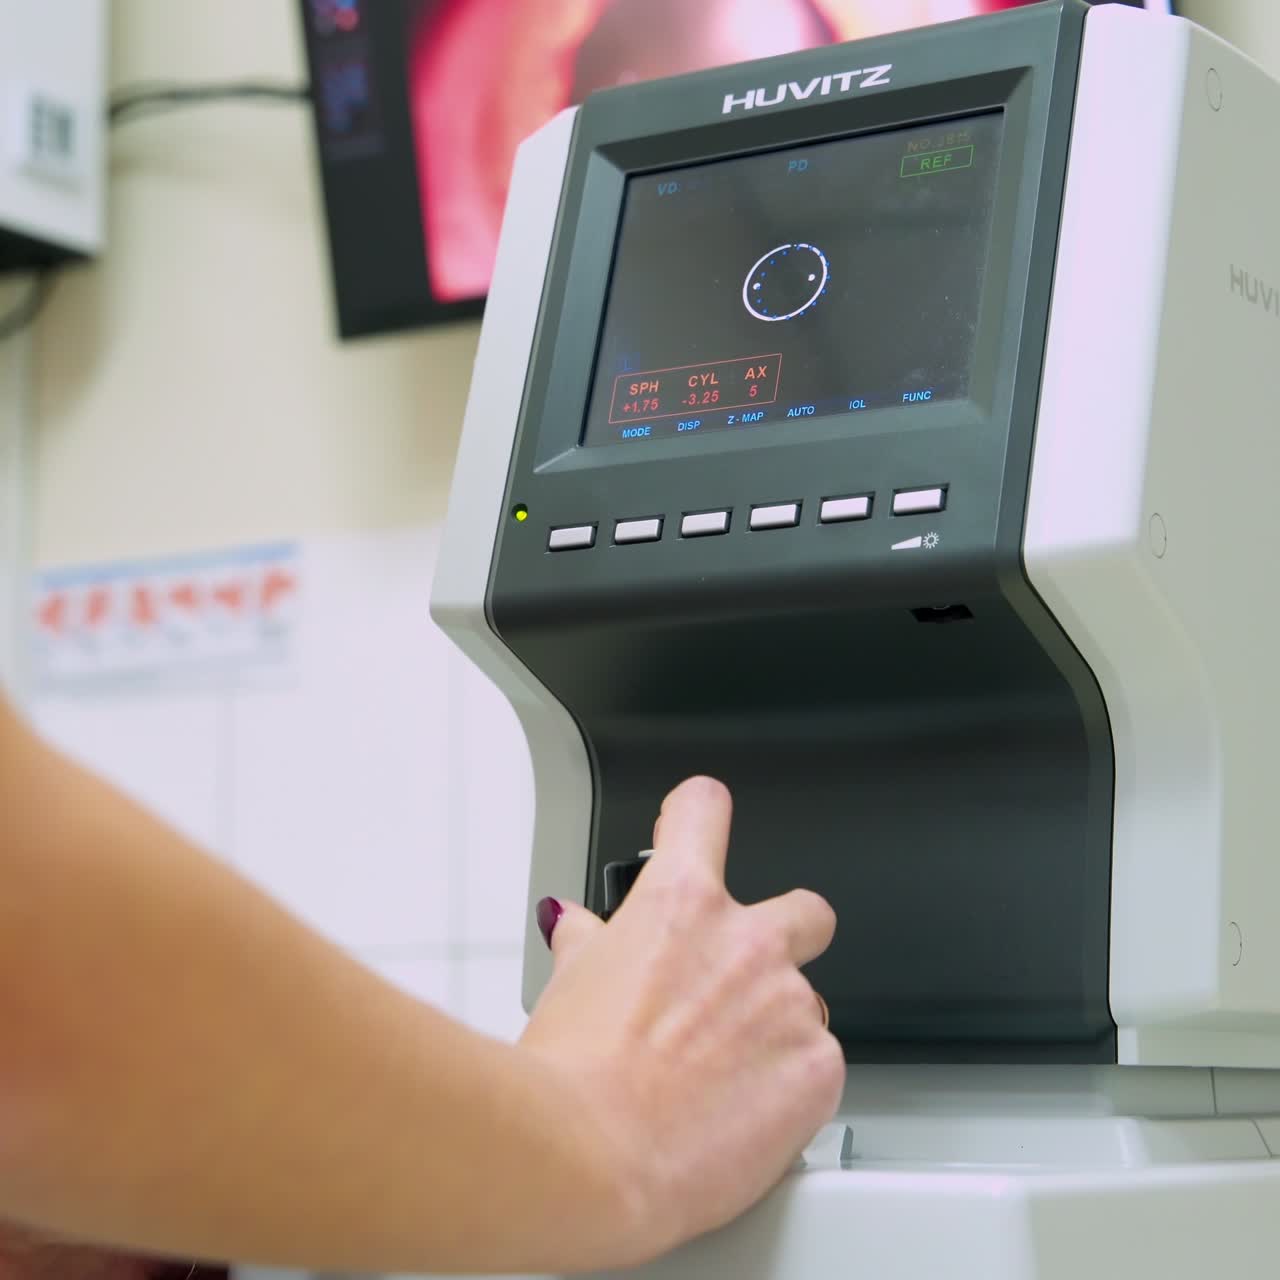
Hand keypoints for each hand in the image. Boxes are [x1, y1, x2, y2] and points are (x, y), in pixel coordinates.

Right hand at [518, 776, 842, 1266]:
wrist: (592, 1163)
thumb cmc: (570, 1079)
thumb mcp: (567, 985)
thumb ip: (590, 944)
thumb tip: (584, 931)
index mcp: (681, 904)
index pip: (702, 810)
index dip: (697, 817)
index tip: (697, 826)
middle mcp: (747, 940)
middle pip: (805, 909)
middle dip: (786, 937)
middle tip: (745, 985)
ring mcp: (790, 1002)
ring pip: (806, 1004)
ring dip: (774, 1032)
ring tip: (720, 1084)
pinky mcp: (821, 1068)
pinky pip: (819, 1066)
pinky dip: (789, 1091)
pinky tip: (740, 1119)